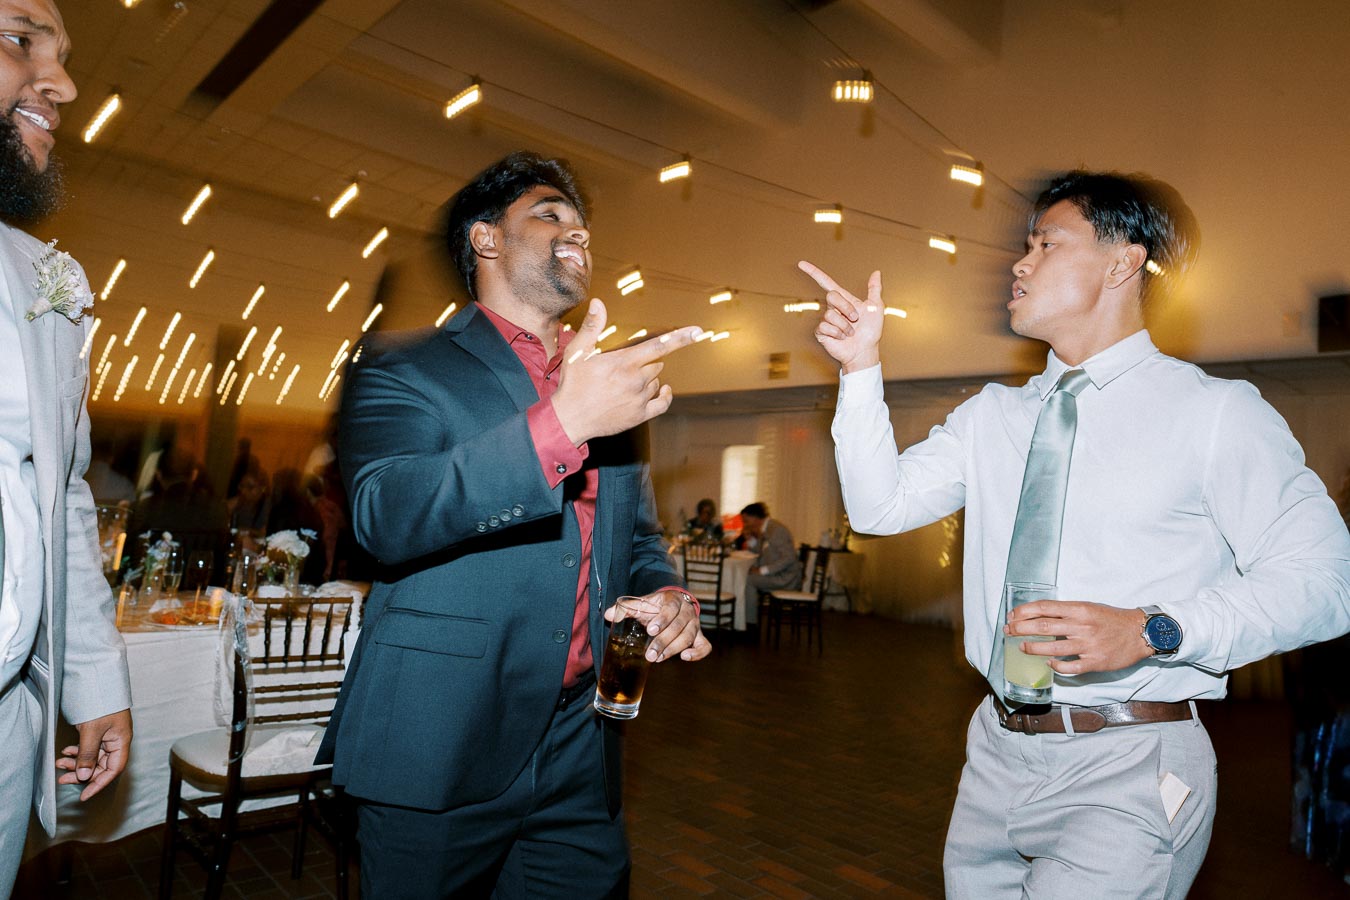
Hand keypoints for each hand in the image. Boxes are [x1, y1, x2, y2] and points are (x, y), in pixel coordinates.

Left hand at [57, 708, 132, 800]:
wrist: (99, 681)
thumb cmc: (103, 703)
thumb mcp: (93, 730)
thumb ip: (88, 754)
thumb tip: (84, 776)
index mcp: (121, 741)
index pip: (113, 769)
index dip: (99, 784)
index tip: (84, 795)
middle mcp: (116, 741)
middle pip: (101, 766)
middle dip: (82, 773)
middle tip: (63, 778)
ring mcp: (107, 736)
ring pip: (92, 757)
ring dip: (76, 763)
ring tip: (60, 763)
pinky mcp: (98, 731)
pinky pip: (88, 748)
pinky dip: (76, 752)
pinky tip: (66, 751)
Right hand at [552, 299, 702, 444]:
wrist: (569, 419)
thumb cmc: (572, 384)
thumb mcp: (576, 352)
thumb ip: (592, 327)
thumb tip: (598, 303)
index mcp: (624, 362)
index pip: (659, 346)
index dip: (681, 338)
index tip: (698, 331)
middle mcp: (636, 380)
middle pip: (657, 363)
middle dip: (647, 361)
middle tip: (624, 367)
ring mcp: (639, 399)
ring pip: (657, 381)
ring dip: (648, 378)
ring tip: (624, 383)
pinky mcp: (640, 415)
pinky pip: (663, 403)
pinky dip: (665, 395)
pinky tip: (663, 390)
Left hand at [604, 590, 711, 662]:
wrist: (675, 604)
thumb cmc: (656, 606)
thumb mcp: (642, 604)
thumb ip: (626, 609)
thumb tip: (608, 615)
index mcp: (673, 600)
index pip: (671, 609)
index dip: (662, 620)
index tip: (650, 630)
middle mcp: (687, 612)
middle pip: (679, 627)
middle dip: (664, 641)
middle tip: (650, 654)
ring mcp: (695, 625)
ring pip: (689, 637)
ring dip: (673, 649)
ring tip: (658, 659)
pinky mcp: (699, 636)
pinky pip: (705, 646)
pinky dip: (698, 653)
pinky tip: (684, 657)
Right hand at [798, 261, 884, 373]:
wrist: (865, 350)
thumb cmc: (871, 331)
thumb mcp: (876, 307)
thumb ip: (874, 289)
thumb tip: (876, 272)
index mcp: (844, 300)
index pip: (826, 283)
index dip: (814, 272)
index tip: (801, 263)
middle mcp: (833, 308)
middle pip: (832, 296)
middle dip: (846, 307)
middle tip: (855, 319)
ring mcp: (826, 320)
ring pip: (830, 314)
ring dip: (845, 325)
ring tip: (850, 333)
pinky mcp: (822, 332)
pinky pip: (825, 326)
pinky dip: (837, 333)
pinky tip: (841, 338)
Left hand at [1005, 601, 1151, 675]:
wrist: (1140, 632)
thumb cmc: (1111, 619)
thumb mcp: (1088, 607)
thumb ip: (1066, 612)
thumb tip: (1039, 615)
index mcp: (1079, 609)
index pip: (1044, 607)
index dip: (1024, 611)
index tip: (1012, 615)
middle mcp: (1081, 626)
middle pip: (1043, 626)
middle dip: (1021, 628)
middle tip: (1008, 631)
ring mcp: (1088, 645)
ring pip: (1053, 648)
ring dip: (1033, 648)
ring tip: (1021, 647)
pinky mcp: (1095, 662)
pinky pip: (1070, 667)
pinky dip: (1057, 666)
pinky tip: (1049, 663)